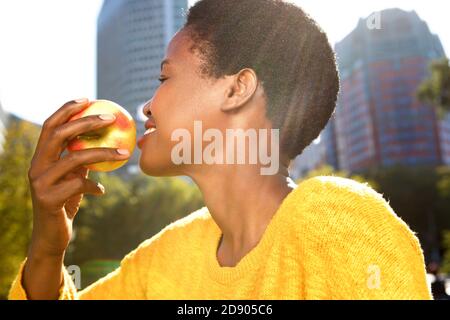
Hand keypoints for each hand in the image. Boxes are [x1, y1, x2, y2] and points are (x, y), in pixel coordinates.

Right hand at [27, 98, 130, 256]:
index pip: (51, 126)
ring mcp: (39, 183)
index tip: (88, 99)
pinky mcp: (48, 199)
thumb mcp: (73, 178)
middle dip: (86, 122)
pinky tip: (101, 190)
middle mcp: (36, 166)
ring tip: (124, 152)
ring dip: (103, 153)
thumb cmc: (65, 203)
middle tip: (111, 117)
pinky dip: (94, 185)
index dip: (67, 110)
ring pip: (74, 158)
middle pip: (59, 135)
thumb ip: (80, 160)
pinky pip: (79, 185)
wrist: (51, 237)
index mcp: (41, 158)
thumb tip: (104, 140)